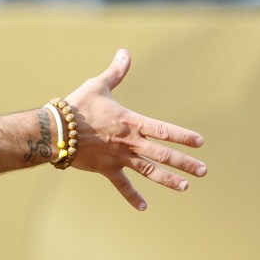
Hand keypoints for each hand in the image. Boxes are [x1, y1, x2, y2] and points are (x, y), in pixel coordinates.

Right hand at [65, 49, 206, 210]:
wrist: (55, 129)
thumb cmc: (77, 105)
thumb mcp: (98, 85)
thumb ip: (116, 72)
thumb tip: (125, 52)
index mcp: (130, 122)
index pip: (163, 130)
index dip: (182, 136)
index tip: (200, 143)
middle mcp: (129, 142)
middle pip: (162, 154)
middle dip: (185, 163)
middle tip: (203, 171)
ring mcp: (118, 157)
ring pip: (148, 171)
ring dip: (168, 179)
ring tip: (185, 187)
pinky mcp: (105, 168)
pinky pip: (122, 184)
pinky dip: (132, 196)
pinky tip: (144, 207)